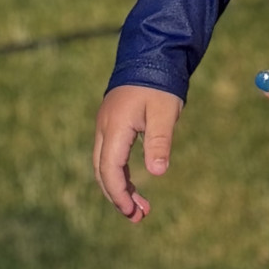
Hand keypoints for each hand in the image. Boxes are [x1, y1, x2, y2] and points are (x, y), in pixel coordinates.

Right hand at [93, 83, 183, 220]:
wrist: (153, 52)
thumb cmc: (160, 82)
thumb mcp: (165, 112)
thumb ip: (159, 141)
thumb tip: (157, 173)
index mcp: (115, 126)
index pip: (110, 170)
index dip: (119, 195)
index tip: (133, 213)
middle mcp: (104, 127)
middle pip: (103, 171)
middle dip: (118, 197)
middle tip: (138, 217)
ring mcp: (106, 124)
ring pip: (105, 164)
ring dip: (119, 187)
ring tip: (139, 207)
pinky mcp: (113, 122)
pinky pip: (110, 154)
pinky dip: (120, 172)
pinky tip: (133, 183)